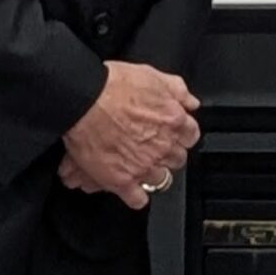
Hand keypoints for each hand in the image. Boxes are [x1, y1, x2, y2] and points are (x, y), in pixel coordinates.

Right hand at [61, 62, 198, 209]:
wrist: (84, 100)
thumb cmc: (113, 86)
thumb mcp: (153, 75)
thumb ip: (177, 90)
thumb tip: (190, 102)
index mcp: (173, 120)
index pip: (190, 136)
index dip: (181, 135)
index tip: (174, 135)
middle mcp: (162, 145)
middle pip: (177, 159)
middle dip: (168, 154)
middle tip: (155, 149)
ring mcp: (143, 165)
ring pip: (160, 179)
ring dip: (152, 173)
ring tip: (142, 167)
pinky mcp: (121, 180)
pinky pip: (137, 199)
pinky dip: (137, 197)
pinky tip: (133, 191)